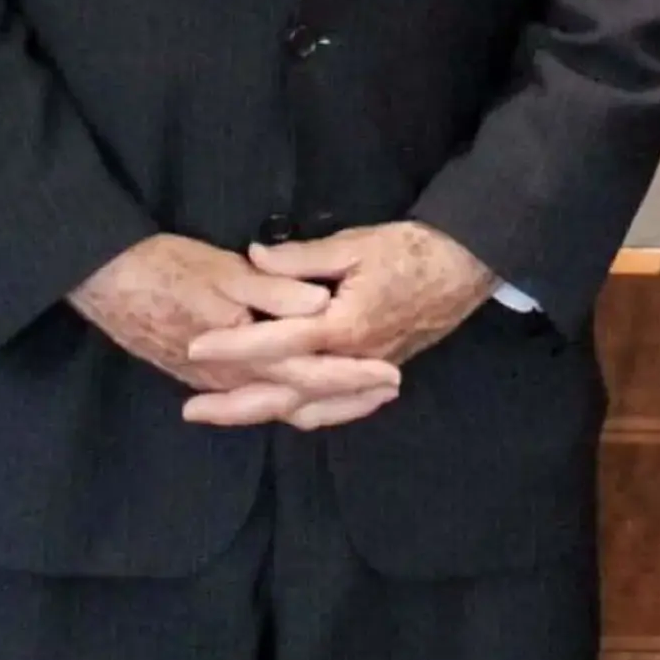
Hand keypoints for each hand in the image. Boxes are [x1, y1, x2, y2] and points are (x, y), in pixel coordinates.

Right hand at [69, 233, 397, 422]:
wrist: (102, 281)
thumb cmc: (164, 267)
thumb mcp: (224, 271)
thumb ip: (275, 290)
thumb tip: (321, 306)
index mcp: (244, 350)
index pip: (310, 373)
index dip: (352, 375)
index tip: (390, 373)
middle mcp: (232, 377)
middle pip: (299, 399)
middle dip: (346, 397)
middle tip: (388, 389)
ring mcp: (213, 383)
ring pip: (276, 406)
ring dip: (320, 403)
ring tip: (358, 398)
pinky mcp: (199, 379)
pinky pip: (252, 401)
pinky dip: (285, 403)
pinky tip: (300, 397)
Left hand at [182, 221, 494, 430]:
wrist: (467, 266)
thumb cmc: (412, 250)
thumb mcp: (355, 245)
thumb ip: (301, 258)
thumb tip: (254, 258)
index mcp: (343, 326)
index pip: (277, 343)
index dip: (233, 346)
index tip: (195, 346)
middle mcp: (352, 361)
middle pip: (285, 395)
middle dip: (235, 405)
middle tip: (192, 409)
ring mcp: (366, 373)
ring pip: (309, 409)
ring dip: (264, 414)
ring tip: (224, 414)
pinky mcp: (378, 374)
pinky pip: (337, 409)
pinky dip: (307, 415)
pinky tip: (285, 413)